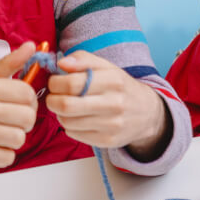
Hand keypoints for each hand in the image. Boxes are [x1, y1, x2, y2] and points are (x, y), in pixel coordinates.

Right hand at [0, 41, 37, 171]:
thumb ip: (10, 63)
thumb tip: (32, 45)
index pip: (27, 93)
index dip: (29, 100)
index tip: (20, 103)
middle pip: (28, 118)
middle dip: (25, 120)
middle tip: (12, 120)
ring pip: (20, 139)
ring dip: (15, 138)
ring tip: (2, 132)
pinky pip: (8, 157)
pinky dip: (4, 153)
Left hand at [45, 51, 171, 160]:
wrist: (146, 113)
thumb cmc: (120, 86)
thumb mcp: (106, 66)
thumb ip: (82, 59)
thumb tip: (61, 63)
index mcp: (113, 80)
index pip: (72, 83)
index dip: (55, 83)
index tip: (54, 82)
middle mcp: (114, 103)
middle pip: (66, 105)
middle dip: (52, 100)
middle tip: (53, 96)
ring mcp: (112, 124)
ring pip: (67, 121)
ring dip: (59, 114)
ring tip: (66, 107)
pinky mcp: (108, 141)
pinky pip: (74, 134)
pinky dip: (69, 126)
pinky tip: (77, 118)